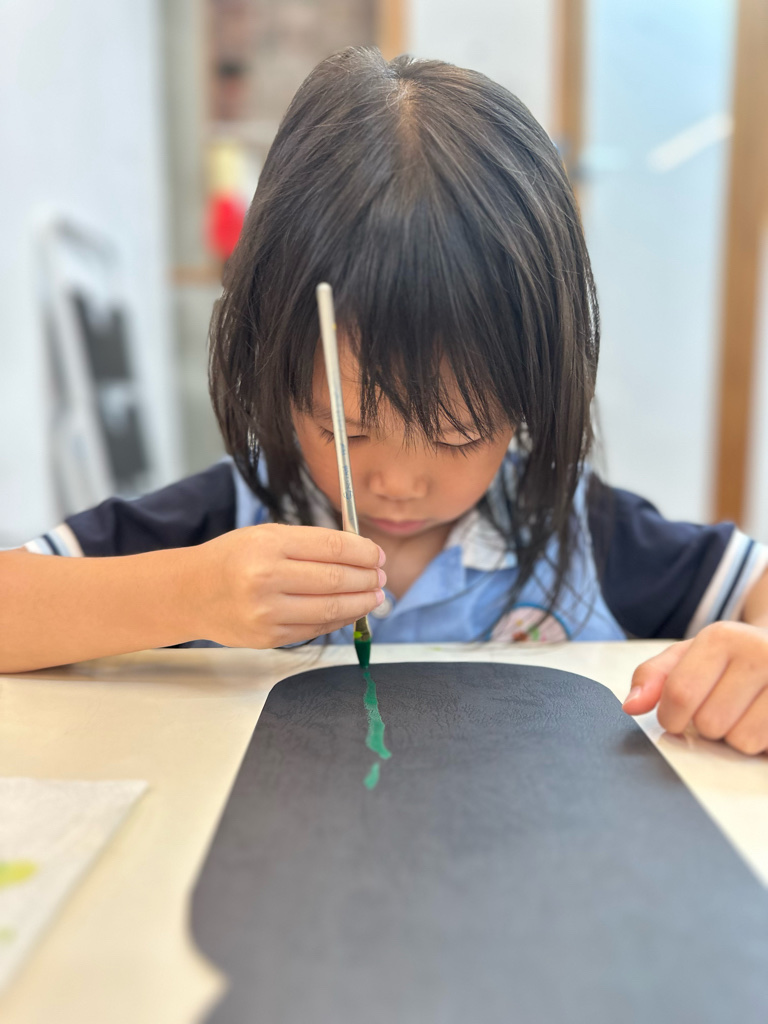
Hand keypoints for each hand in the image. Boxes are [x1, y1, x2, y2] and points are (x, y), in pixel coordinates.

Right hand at [192, 523, 384, 648]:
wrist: (190, 592)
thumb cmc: (232, 559)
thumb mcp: (265, 535)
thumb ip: (310, 544)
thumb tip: (360, 555)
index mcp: (269, 544)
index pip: (332, 547)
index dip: (363, 552)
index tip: (377, 555)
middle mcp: (267, 579)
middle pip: (336, 579)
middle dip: (367, 579)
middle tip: (380, 577)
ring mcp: (267, 613)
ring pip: (331, 609)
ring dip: (361, 603)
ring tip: (374, 596)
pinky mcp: (269, 637)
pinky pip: (316, 629)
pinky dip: (339, 620)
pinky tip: (350, 611)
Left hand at [622, 622, 767, 754]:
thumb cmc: (732, 658)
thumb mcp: (688, 656)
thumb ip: (653, 677)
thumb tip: (631, 705)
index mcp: (724, 637)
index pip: (679, 694)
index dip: (671, 717)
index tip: (676, 717)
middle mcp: (762, 653)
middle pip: (710, 723)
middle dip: (709, 725)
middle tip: (724, 707)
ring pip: (742, 743)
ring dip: (737, 738)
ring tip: (746, 713)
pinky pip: (767, 750)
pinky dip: (762, 745)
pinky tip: (763, 721)